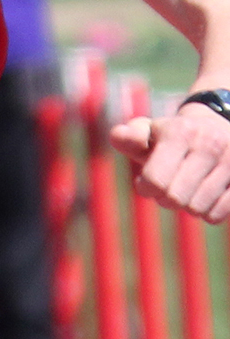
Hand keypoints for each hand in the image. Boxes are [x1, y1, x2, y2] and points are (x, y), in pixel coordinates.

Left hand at [111, 102, 229, 221]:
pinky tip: (205, 197)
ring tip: (186, 190)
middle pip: (175, 199)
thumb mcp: (149, 132)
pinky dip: (206, 213)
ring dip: (186, 206)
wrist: (219, 124)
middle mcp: (209, 144)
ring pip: (197, 209)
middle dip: (164, 199)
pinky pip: (218, 214)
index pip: (155, 180)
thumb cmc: (172, 136)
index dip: (146, 188)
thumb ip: (128, 137)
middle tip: (166, 188)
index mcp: (180, 132)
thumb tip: (118, 135)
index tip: (146, 182)